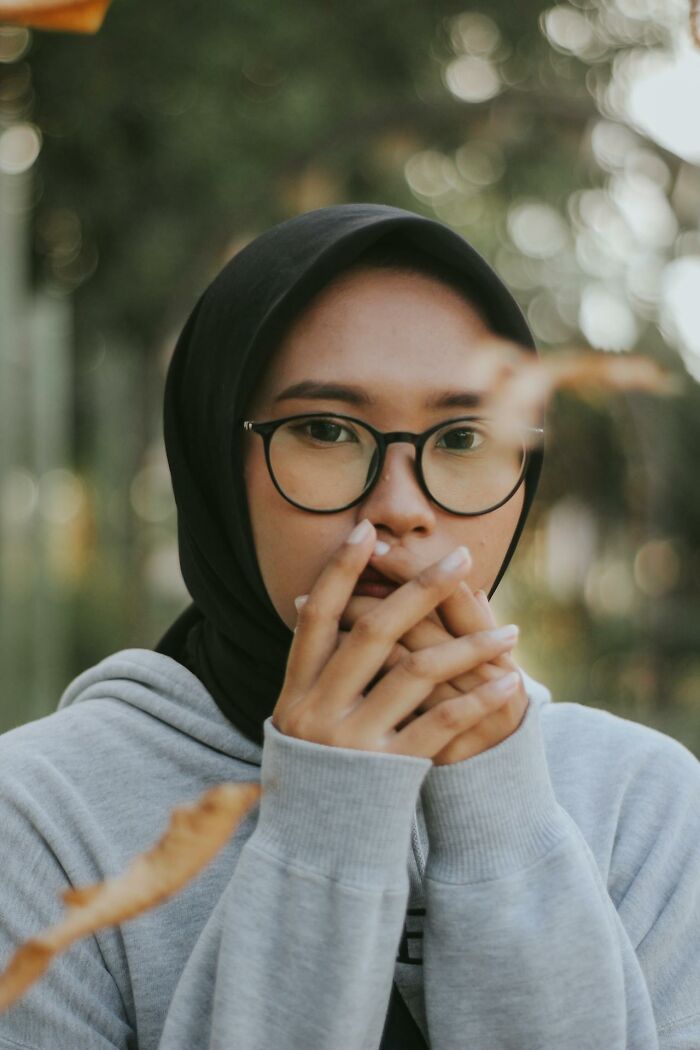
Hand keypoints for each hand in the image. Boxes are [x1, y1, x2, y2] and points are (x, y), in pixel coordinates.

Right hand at [273, 519, 521, 759]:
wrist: (316, 851)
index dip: (340, 571)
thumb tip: (312, 599)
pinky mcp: (387, 772)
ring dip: (469, 647)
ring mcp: (352, 742)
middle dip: (420, 588)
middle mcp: (317, 711)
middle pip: (374, 632)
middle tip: (461, 556)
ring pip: (417, 673)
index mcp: (294, 692)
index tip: (368, 531)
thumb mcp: (298, 720)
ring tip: (511, 633)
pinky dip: (478, 700)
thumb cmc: (315, 774)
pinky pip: (441, 724)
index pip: (317, 617)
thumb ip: (312, 667)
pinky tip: (509, 683)